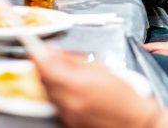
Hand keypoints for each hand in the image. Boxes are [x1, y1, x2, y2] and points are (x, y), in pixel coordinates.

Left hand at [31, 49, 157, 127]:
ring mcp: (66, 114)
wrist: (134, 121)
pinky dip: (59, 95)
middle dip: (44, 67)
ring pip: (47, 93)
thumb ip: (71, 58)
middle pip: (42, 80)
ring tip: (67, 75)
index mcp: (75, 84)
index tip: (33, 47)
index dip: (35, 54)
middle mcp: (67, 101)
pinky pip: (55, 105)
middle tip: (52, 58)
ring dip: (51, 81)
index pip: (43, 66)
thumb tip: (53, 51)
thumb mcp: (99, 67)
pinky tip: (73, 90)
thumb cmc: (122, 95)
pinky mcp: (68, 122)